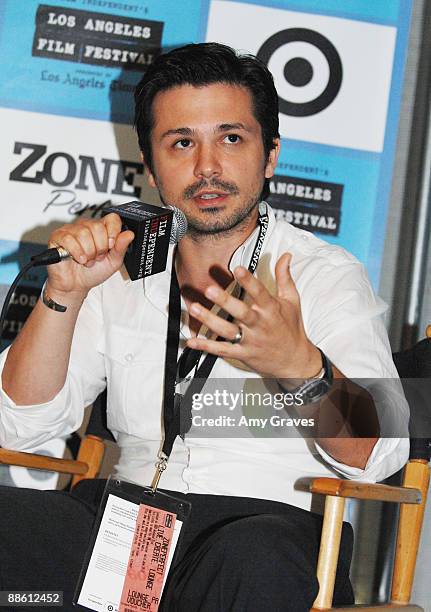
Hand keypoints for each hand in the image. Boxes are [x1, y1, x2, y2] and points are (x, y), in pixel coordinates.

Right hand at [46, 214, 133, 296]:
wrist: (75, 286)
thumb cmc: (93, 272)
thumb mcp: (113, 261)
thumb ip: (121, 247)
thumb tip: (129, 234)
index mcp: (101, 230)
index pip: (112, 218)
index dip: (113, 232)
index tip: (111, 246)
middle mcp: (86, 226)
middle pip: (97, 227)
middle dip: (100, 247)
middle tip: (97, 257)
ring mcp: (71, 230)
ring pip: (83, 233)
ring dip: (88, 252)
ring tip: (87, 260)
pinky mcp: (58, 237)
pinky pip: (69, 239)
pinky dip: (76, 252)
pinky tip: (78, 259)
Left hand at [186, 252, 321, 378]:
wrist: (295, 361)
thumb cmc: (291, 329)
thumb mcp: (292, 301)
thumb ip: (284, 278)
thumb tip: (285, 257)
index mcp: (271, 310)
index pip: (260, 293)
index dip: (249, 281)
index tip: (238, 269)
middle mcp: (260, 325)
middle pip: (241, 312)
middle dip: (225, 301)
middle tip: (210, 290)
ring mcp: (250, 341)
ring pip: (228, 331)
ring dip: (210, 320)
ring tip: (195, 309)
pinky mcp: (243, 354)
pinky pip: (222, 350)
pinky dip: (206, 347)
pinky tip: (192, 341)